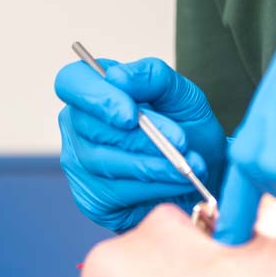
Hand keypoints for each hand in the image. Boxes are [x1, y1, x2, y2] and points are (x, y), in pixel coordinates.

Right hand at [55, 56, 227, 231]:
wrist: (204, 168)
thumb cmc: (185, 125)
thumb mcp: (180, 93)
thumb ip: (151, 76)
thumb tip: (116, 77)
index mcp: (94, 88)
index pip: (71, 82)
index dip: (96, 98)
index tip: (130, 115)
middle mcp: (77, 126)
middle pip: (90, 128)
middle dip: (140, 137)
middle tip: (180, 142)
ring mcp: (80, 165)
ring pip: (105, 163)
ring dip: (152, 165)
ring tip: (187, 164)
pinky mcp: (93, 200)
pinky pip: (117, 193)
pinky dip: (153, 186)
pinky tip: (177, 181)